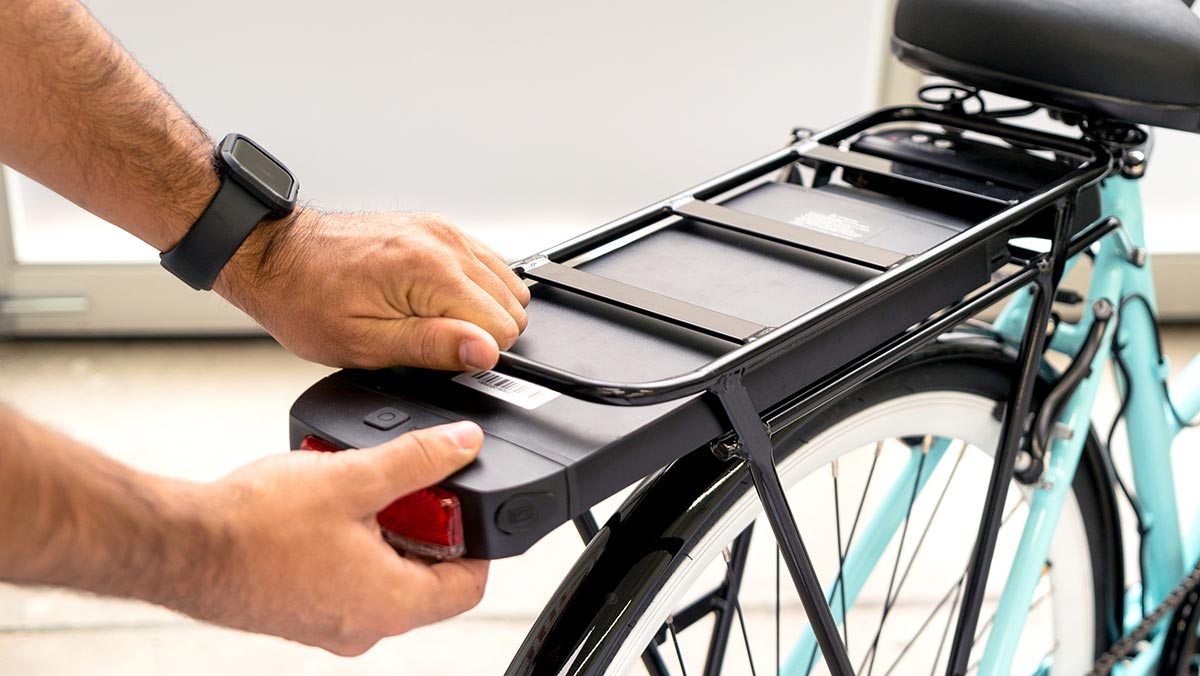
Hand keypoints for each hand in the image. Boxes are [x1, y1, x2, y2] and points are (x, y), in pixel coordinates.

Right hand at [182, 422, 488, 655]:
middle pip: (427, 578)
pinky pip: (346, 578)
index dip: (478, 540)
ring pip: (383, 575)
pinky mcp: (301, 613)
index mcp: (392, 604)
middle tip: (405, 486)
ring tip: (359, 488)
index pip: (469, 585)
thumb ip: (417, 460)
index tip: (466, 503)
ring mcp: (330, 625)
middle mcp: (366, 626)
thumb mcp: (353, 478)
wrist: (180, 546)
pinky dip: (349, 544)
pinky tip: (325, 507)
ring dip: (382, 531)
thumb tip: (462, 444)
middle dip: (424, 528)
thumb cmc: (256, 525)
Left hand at [215, 208, 530, 369]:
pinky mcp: (438, 228)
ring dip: (480, 310)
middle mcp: (443, 242)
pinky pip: (486, 263)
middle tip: (431, 342)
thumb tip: (485, 352)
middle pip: (511, 305)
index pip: (500, 326)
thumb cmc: (306, 299)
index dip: (475, 354)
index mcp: (429, 270)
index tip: (441, 357)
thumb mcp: (365, 344)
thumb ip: (433, 347)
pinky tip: (438, 301)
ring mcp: (443, 230)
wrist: (277, 256)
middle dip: (481, 333)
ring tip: (433, 322)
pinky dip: (474, 289)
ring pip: (506, 283)